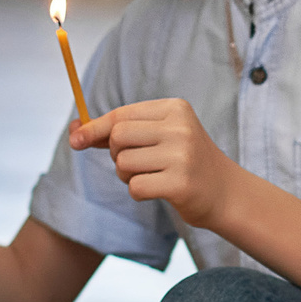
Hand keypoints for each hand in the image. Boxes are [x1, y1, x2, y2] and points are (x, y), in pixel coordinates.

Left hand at [69, 98, 237, 228]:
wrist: (225, 192)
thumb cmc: (183, 161)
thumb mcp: (158, 136)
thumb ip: (119, 131)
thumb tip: (75, 132)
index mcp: (175, 109)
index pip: (122, 115)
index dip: (95, 128)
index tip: (76, 140)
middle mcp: (180, 128)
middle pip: (118, 137)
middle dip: (116, 153)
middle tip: (134, 163)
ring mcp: (182, 156)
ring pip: (124, 163)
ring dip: (127, 175)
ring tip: (150, 176)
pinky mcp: (181, 184)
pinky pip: (135, 187)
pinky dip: (138, 192)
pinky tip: (159, 189)